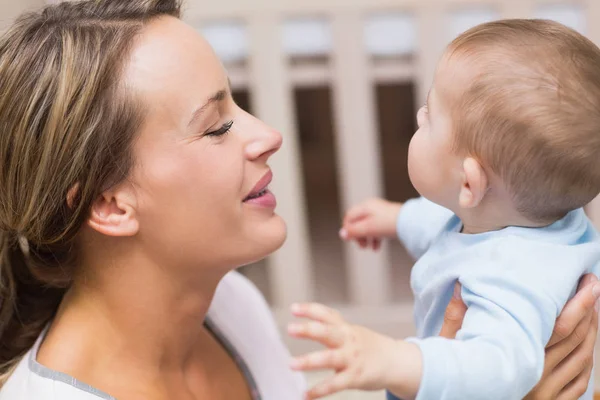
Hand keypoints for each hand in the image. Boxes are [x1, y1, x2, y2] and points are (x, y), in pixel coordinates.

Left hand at [288, 303, 420, 399]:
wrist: (396, 362)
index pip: (327, 314)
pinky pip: (335, 384)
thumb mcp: (352, 332)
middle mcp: (348, 340)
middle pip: (327, 331)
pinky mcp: (355, 377)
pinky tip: (306, 394)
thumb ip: (332, 327)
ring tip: (291, 364)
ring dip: (309, 361)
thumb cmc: (368, 346)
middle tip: (290, 329)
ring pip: (329, 358)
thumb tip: (306, 324)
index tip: (293, 308)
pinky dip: (319, 390)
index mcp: (345, 328)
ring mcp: (352, 358)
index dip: (310, 310)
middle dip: (309, 329)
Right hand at [340, 198, 401, 250]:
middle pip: (358, 222)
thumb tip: (342, 234)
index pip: (349, 217)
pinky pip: (377, 229)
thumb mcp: (368, 229)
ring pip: (368, 227)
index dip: (348, 229)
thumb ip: (354, 231)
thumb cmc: (389, 223)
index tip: (351, 240)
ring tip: (368, 248)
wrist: (411, 223)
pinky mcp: (389, 220)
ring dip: (366, 238)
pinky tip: (376, 248)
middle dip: (358, 235)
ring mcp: (381, 213)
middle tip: (361, 246)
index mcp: (365, 206)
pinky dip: (375, 238)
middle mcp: (372, 207)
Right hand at [439, 275, 599, 399]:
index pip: (559, 327)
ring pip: (582, 359)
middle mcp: (537, 377)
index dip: (578, 303)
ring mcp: (547, 394)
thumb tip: (462, 284)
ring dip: (591, 333)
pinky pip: (579, 382)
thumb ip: (455, 318)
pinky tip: (585, 346)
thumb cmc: (455, 380)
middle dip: (589, 311)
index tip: (586, 283)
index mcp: (515, 358)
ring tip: (591, 310)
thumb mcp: (450, 348)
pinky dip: (588, 361)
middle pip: (575, 340)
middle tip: (592, 287)